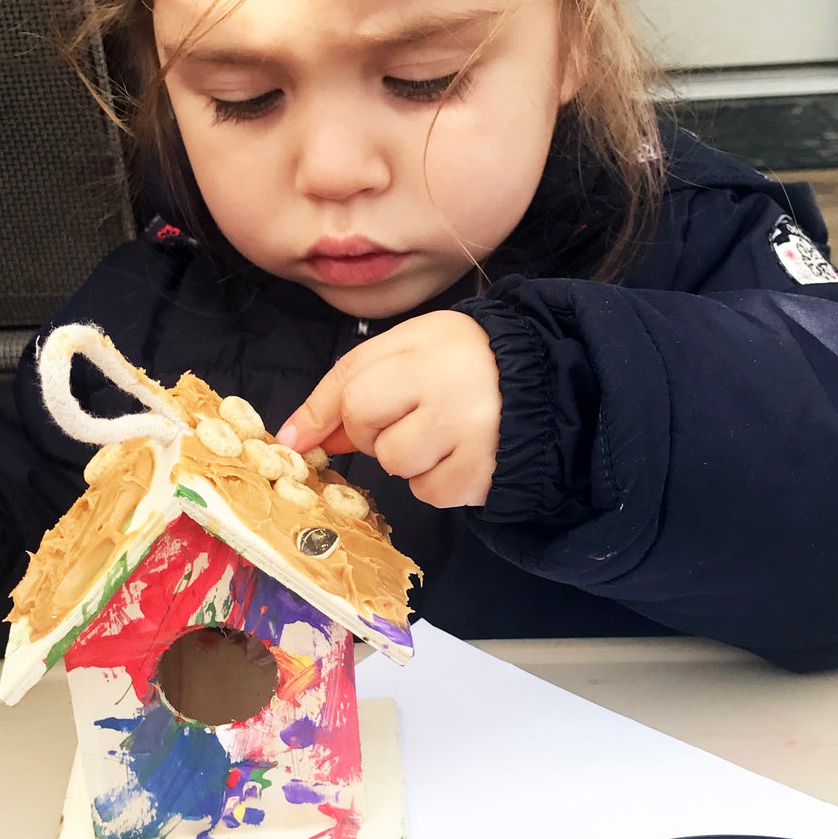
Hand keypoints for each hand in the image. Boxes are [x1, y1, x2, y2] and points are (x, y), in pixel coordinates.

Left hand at [277, 313, 500, 508]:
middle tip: (405, 415)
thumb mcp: (409, 350)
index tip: (295, 440)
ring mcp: (469, 435)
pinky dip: (435, 480)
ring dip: (404, 457)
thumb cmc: (463, 363)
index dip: (319, 415)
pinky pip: (429, 491)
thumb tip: (299, 436)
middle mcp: (449, 389)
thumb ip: (351, 384)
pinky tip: (459, 453)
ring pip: (394, 464)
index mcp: (427, 347)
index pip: (352, 385)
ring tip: (439, 432)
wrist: (542, 385)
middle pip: (365, 427)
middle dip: (370, 431)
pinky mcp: (482, 474)